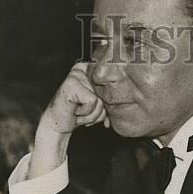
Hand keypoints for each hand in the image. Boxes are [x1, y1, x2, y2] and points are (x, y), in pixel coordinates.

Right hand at [29, 63, 107, 178]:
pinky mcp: (72, 84)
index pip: (112, 76)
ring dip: (92, 114)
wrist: (58, 124)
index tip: (95, 100)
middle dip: (100, 109)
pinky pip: (93, 102)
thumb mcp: (99, 103)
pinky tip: (75, 112)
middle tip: (84, 111)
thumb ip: (111, 97)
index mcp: (90, 70)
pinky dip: (86, 113)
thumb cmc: (79, 113)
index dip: (109, 98)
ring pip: (101, 99)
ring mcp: (76, 75)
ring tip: (79, 112)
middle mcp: (82, 68)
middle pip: (108, 93)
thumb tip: (134, 96)